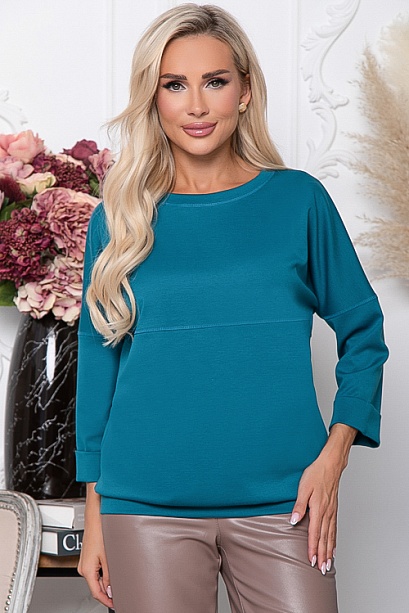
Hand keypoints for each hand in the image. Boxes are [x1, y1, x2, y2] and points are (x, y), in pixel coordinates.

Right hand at [77, 483, 113, 607]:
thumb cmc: (99, 532)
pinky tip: (111, 573)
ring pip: (96, 579)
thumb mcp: (107, 557)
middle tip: (118, 596)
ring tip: (117, 585)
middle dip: (106, 593)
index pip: (96, 593)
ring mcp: (85, 562)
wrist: (95, 517)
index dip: (106, 600)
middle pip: (95, 587)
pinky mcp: (88, 556)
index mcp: (87, 570)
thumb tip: (111, 590)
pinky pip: (95, 571)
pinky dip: (103, 575)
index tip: (114, 604)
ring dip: (105, 583)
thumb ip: (109, 576)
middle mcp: (84, 568)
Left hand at [290, 424, 356, 574]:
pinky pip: (334, 529)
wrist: (330, 464)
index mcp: (318, 508)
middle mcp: (326, 513)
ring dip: (329, 551)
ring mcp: (332, 512)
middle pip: (324, 538)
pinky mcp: (334, 509)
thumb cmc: (316, 474)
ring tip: (329, 564)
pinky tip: (334, 548)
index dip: (312, 548)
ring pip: (331, 536)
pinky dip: (334, 541)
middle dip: (322, 555)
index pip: (314, 533)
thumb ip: (298, 506)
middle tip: (322, 570)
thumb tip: (293, 521)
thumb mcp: (303, 488)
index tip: (311, 561)